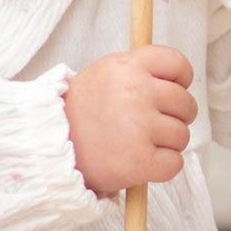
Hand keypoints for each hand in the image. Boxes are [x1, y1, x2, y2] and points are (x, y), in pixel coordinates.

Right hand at [65, 45, 196, 194]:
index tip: (173, 90)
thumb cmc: (80, 113)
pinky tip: (140, 162)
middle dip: (175, 116)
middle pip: (185, 103)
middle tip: (149, 125)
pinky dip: (162, 167)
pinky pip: (174, 164)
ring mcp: (139, 126)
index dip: (181, 79)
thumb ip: (138, 71)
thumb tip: (178, 81)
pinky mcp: (139, 160)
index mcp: (127, 66)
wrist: (45, 149)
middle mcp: (136, 92)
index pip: (177, 63)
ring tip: (137, 144)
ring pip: (182, 135)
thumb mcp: (104, 75)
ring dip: (167, 144)